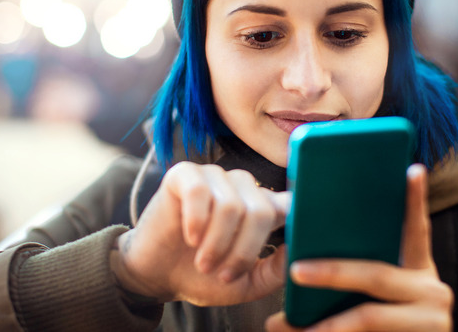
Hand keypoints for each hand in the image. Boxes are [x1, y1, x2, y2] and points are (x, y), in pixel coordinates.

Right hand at [112, 162, 291, 305]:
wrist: (157, 275)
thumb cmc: (203, 276)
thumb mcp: (247, 283)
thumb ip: (276, 270)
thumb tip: (300, 250)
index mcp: (262, 207)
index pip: (291, 202)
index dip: (294, 218)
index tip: (291, 239)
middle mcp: (243, 187)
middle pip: (261, 211)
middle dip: (242, 251)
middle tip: (221, 273)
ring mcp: (214, 176)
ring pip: (231, 205)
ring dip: (216, 243)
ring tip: (203, 262)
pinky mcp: (184, 174)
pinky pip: (200, 191)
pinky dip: (196, 220)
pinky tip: (190, 237)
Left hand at [265, 164, 452, 331]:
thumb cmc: (386, 326)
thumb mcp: (380, 296)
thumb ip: (363, 274)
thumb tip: (302, 261)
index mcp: (418, 269)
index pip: (416, 228)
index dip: (414, 199)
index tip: (412, 169)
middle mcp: (433, 289)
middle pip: (376, 275)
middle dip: (331, 273)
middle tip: (296, 271)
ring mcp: (433, 319)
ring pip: (366, 316)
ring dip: (320, 324)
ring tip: (279, 324)